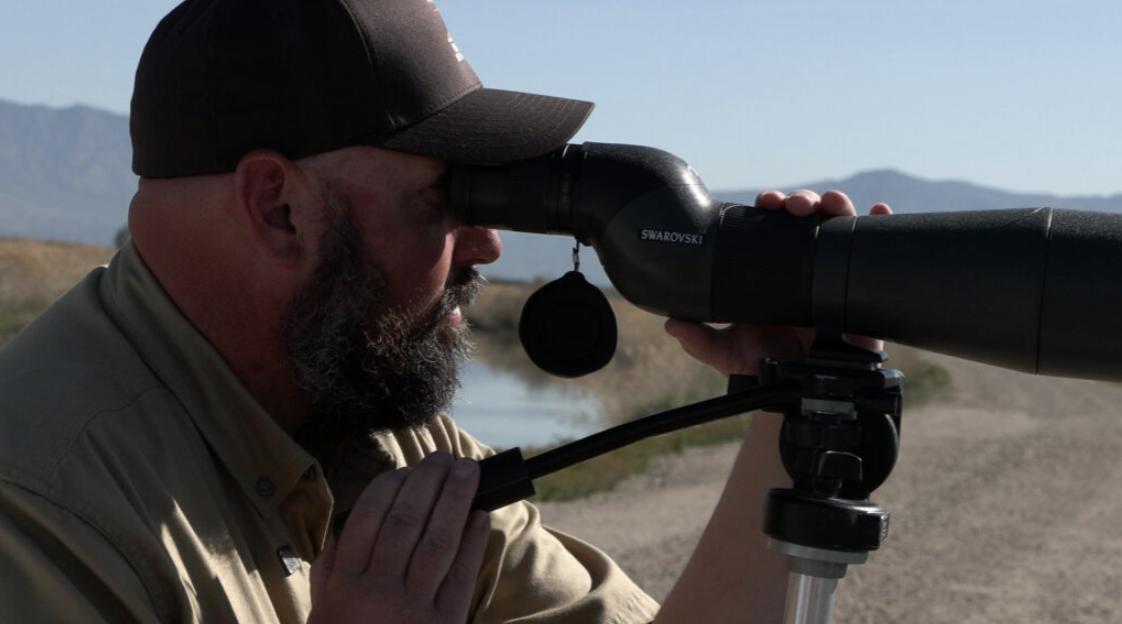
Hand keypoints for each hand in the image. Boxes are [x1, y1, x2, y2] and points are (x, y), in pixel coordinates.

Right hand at [309, 452, 490, 623]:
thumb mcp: (323, 608)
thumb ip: (331, 565)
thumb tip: (349, 521)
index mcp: (345, 584)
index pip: (369, 519)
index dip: (391, 487)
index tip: (407, 469)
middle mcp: (378, 591)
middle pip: (407, 522)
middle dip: (428, 483)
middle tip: (445, 458)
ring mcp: (413, 608)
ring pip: (437, 541)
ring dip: (455, 501)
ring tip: (468, 472)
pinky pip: (461, 575)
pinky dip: (472, 542)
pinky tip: (479, 517)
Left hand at [665, 189, 891, 375]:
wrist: (798, 395)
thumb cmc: (764, 367)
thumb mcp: (727, 354)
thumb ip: (700, 341)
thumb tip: (672, 325)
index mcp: (772, 270)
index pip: (772, 227)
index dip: (771, 207)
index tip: (765, 202)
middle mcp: (803, 267)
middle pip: (807, 220)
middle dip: (803, 201)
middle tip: (795, 205)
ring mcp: (832, 276)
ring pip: (839, 229)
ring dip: (837, 205)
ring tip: (832, 203)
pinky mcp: (859, 293)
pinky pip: (872, 256)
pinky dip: (880, 226)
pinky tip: (882, 210)